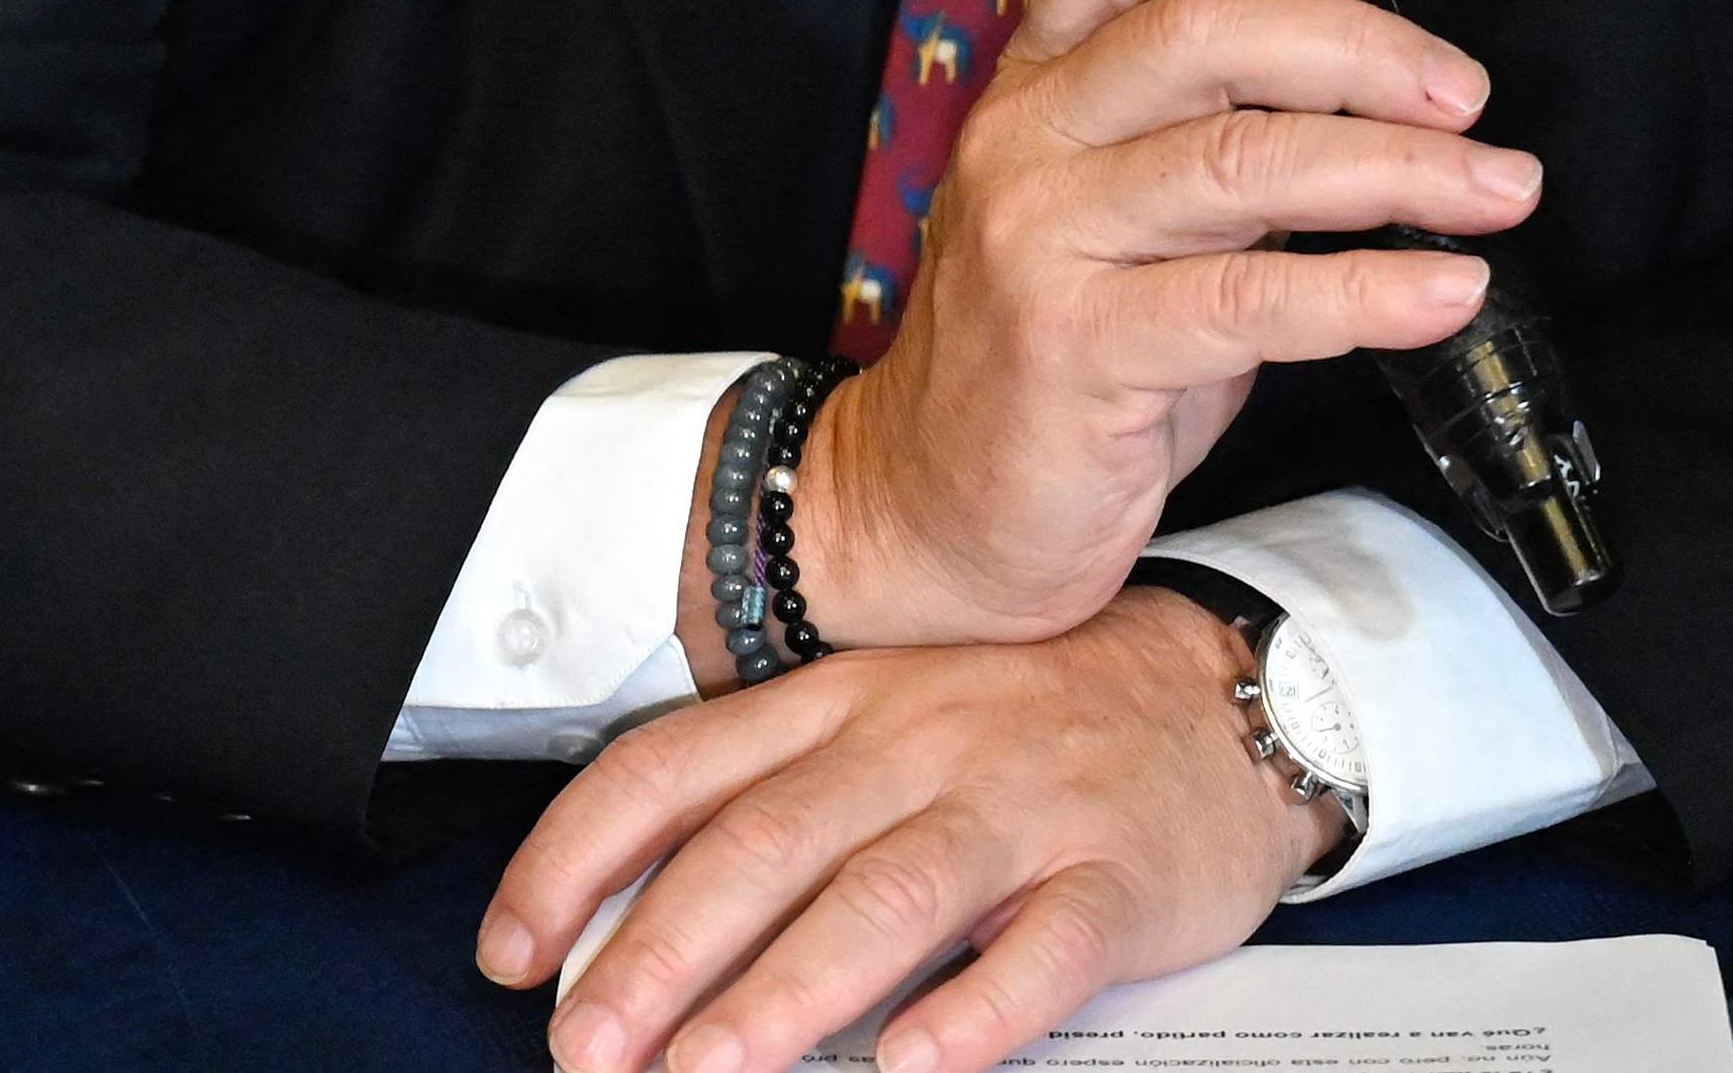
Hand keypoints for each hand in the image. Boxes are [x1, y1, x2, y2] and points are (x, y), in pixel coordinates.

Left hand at [484, 587, 1331, 1072]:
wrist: (1221, 697)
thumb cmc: (1018, 728)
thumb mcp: (879, 724)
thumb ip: (767, 800)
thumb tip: (625, 921)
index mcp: (832, 704)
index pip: (671, 771)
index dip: (577, 862)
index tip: (511, 952)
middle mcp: (911, 743)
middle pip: (762, 849)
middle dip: (658, 956)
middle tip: (584, 1050)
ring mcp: (1017, 807)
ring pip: (884, 898)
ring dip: (784, 994)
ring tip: (707, 1072)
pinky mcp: (1116, 876)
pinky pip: (1042, 949)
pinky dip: (973, 1011)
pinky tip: (910, 1065)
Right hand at [795, 0, 1536, 648]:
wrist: (927, 506)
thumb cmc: (1051, 364)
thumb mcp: (1113, 226)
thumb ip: (1209, 152)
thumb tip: (1379, 113)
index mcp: (1033, 92)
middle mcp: (1027, 145)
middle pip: (1201, 38)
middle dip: (1358, 51)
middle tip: (1464, 94)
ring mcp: (1043, 243)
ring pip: (1241, 161)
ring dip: (1396, 168)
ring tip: (1495, 188)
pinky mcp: (1077, 349)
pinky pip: (1251, 302)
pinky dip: (1369, 292)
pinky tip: (1442, 294)